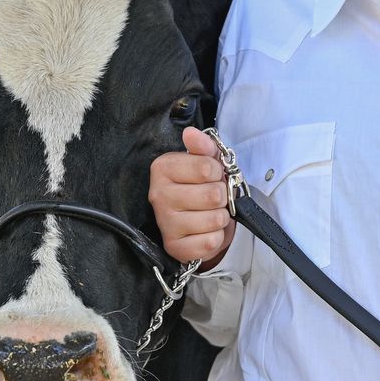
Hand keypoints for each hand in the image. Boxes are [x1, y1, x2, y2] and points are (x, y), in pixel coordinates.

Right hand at [148, 126, 234, 268]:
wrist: (198, 222)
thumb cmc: (202, 187)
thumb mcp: (206, 162)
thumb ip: (203, 146)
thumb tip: (190, 133)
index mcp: (163, 168)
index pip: (207, 167)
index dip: (218, 172)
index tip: (212, 176)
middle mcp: (158, 195)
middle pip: (213, 195)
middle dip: (221, 197)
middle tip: (213, 198)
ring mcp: (164, 223)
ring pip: (214, 219)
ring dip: (220, 218)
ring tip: (210, 213)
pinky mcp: (174, 247)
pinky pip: (210, 242)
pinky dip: (216, 237)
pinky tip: (206, 231)